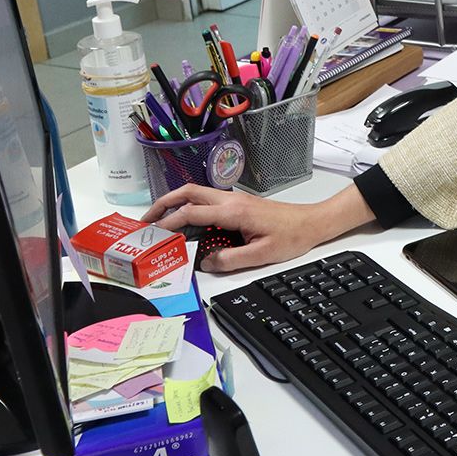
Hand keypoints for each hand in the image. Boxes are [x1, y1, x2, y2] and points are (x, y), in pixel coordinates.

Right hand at [141, 183, 369, 273]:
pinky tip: (183, 222)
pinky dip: (188, 207)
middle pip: (188, 193)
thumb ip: (229, 259)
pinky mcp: (238, 204)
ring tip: (157, 221)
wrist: (312, 222)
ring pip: (196, 194)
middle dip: (163, 204)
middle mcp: (230, 200)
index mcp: (233, 211)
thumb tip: (205, 262)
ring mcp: (234, 200)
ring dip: (174, 203)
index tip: (151, 234)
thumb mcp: (261, 255)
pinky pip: (206, 201)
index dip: (169, 224)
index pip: (191, 214)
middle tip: (144, 221)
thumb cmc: (291, 237)